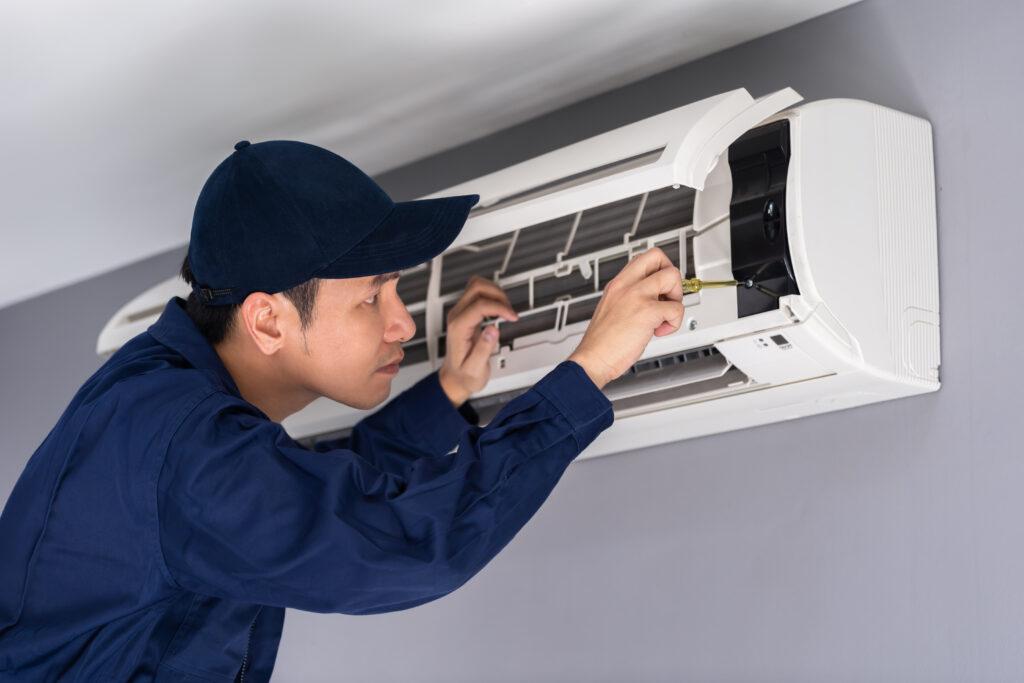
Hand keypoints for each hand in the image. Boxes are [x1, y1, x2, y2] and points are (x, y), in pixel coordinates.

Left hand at [438, 275, 518, 406]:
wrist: (455, 378)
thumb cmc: (464, 375)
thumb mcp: (475, 369)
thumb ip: (483, 350)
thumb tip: (492, 329)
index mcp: (458, 328)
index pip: (479, 304)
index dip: (499, 307)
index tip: (512, 316)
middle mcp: (456, 316)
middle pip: (476, 286)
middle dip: (498, 294)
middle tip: (510, 310)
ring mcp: (460, 312)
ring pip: (477, 285)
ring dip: (495, 292)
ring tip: (506, 309)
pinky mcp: (466, 313)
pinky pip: (479, 293)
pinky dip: (493, 295)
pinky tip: (500, 309)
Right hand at [567, 247, 684, 388]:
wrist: (593, 359)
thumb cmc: (601, 343)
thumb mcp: (611, 309)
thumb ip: (629, 299)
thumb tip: (652, 297)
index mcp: (617, 285)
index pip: (642, 259)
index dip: (657, 271)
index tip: (657, 290)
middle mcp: (626, 286)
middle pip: (657, 256)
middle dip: (670, 275)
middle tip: (666, 296)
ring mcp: (637, 296)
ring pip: (673, 276)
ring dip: (676, 297)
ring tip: (664, 315)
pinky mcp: (647, 312)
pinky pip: (677, 308)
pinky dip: (674, 323)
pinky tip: (658, 331)